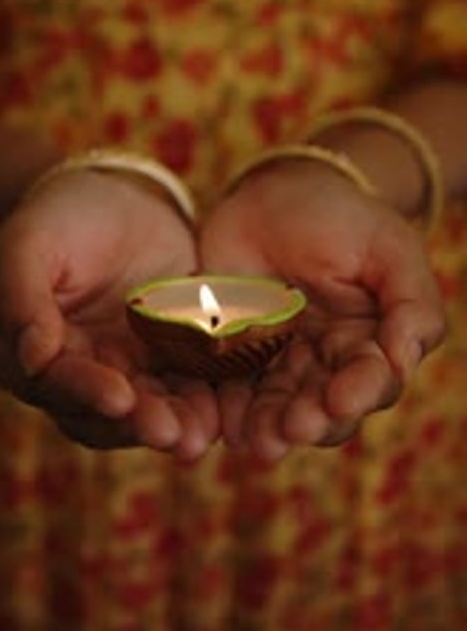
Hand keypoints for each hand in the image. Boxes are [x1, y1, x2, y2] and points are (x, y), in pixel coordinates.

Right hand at [0, 170, 218, 458]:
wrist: (124, 196)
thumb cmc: (64, 214)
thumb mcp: (31, 241)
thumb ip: (21, 296)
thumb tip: (33, 358)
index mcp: (32, 351)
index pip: (55, 383)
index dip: (87, 393)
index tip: (120, 398)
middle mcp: (77, 372)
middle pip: (104, 412)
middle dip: (139, 422)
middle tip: (170, 433)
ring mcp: (126, 370)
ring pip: (149, 409)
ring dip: (175, 424)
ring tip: (201, 434)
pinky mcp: (171, 359)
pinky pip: (189, 386)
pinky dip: (206, 400)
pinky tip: (226, 408)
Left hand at [200, 159, 445, 459]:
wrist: (274, 190)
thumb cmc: (342, 217)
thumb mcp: (389, 248)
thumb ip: (411, 304)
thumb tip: (406, 360)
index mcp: (368, 344)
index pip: (371, 381)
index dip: (358, 393)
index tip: (340, 399)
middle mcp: (324, 364)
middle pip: (322, 407)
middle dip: (310, 421)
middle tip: (293, 428)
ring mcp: (275, 360)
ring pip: (274, 407)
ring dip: (267, 427)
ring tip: (256, 440)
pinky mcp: (229, 352)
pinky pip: (226, 386)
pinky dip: (223, 408)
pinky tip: (220, 423)